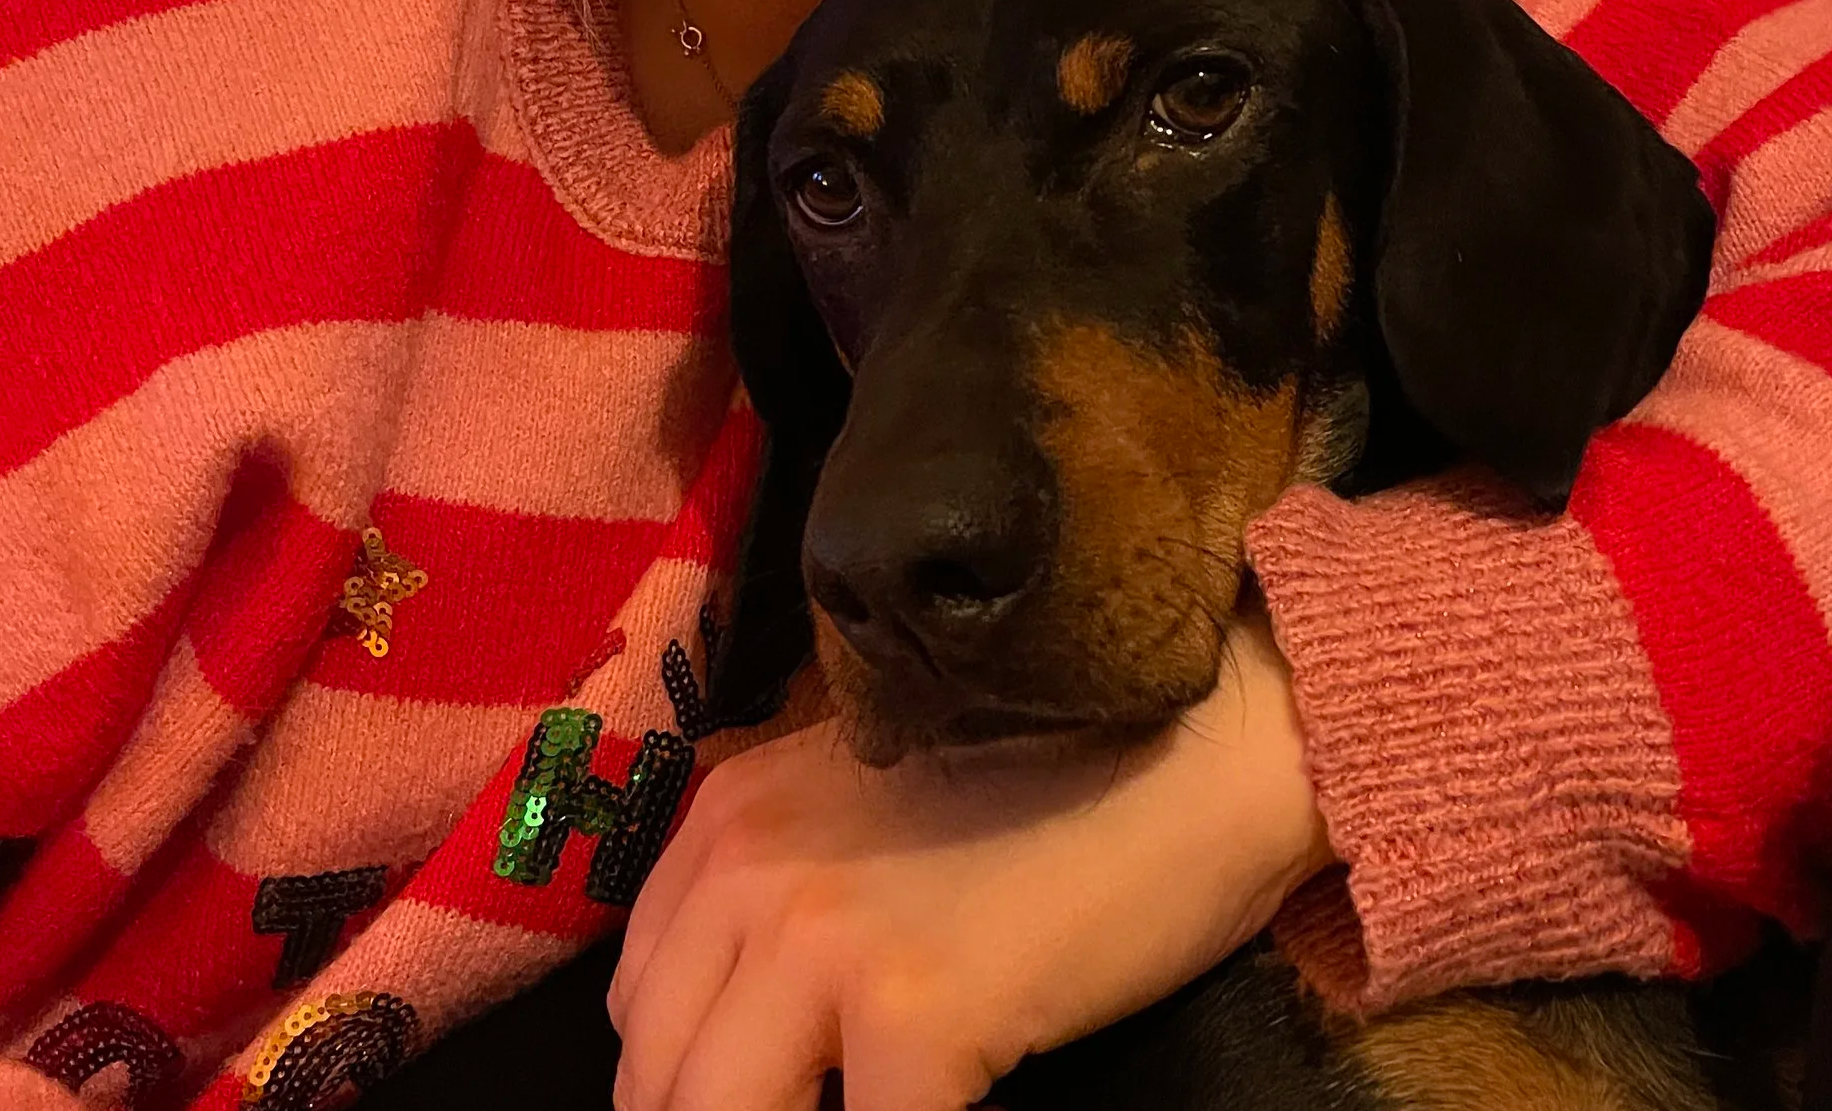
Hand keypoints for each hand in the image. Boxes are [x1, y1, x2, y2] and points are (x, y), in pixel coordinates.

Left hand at [608, 605, 1333, 1110]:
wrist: (1194, 755)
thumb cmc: (1049, 782)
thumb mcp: (860, 807)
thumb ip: (772, 886)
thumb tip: (705, 1036)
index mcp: (728, 814)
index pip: (637, 1005)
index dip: (684, 1081)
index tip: (761, 1091)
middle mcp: (752, 868)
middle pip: (659, 1083)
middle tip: (830, 1103)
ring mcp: (826, 942)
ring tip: (877, 1106)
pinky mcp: (915, 1015)